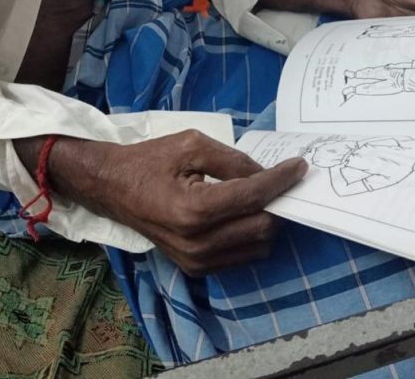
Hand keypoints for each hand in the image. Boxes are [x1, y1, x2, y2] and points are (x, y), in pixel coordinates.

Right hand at [48, 130, 307, 275]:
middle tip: (283, 179)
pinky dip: (251, 233)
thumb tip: (266, 174)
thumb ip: (232, 160)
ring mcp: (197, 261)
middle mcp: (198, 244)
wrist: (113, 188)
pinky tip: (244, 211)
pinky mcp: (197, 269)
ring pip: (258, 246)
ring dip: (267, 219)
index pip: (253, 197)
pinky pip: (241, 255)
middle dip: (278, 202)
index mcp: (194, 210)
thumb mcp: (191, 145)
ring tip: (262, 194)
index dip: (281, 180)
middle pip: (263, 228)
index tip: (300, 166)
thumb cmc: (150, 161)